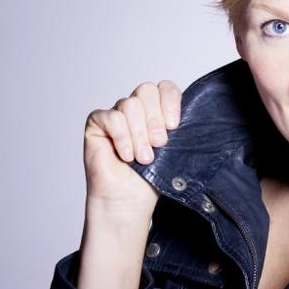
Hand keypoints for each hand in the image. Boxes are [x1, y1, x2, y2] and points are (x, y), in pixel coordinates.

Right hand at [83, 79, 181, 216]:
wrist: (128, 200)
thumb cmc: (149, 179)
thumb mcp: (172, 150)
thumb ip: (176, 127)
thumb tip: (191, 111)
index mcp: (157, 111)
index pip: (165, 88)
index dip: (170, 101)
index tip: (174, 125)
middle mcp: (136, 109)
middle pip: (147, 90)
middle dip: (155, 119)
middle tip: (160, 144)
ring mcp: (116, 114)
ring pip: (130, 104)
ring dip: (139, 134)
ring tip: (144, 158)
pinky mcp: (97, 123)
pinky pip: (112, 117)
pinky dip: (122, 137)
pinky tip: (126, 155)